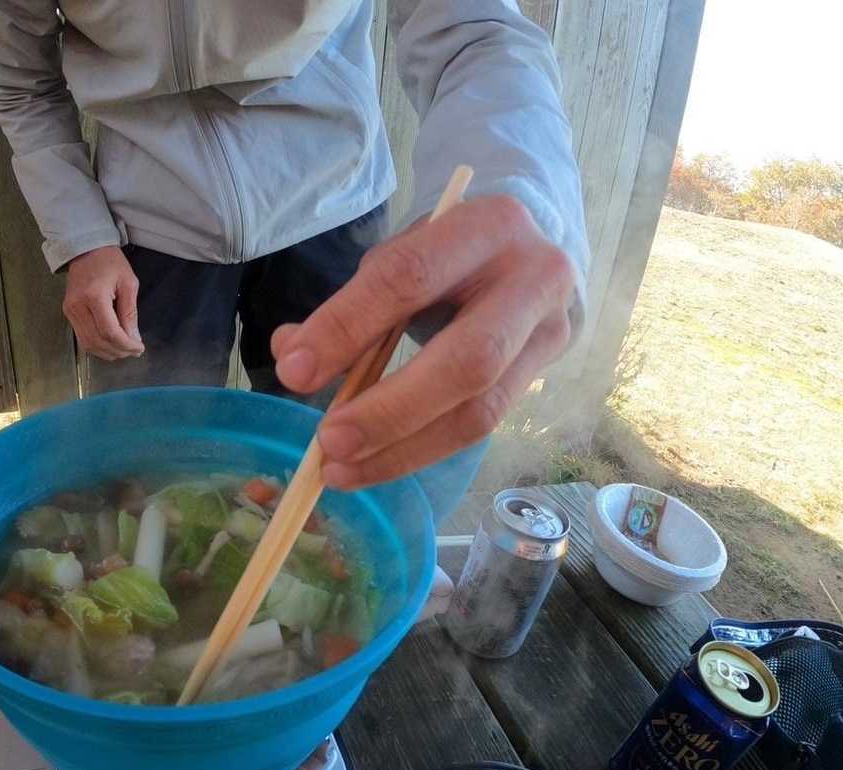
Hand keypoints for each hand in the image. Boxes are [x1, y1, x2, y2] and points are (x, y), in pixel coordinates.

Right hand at [63, 246, 143, 359]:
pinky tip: (110, 345)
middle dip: (119, 351)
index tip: (139, 348)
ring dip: (108, 352)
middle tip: (134, 350)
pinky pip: (82, 338)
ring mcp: (70, 311)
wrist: (86, 250)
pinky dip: (97, 346)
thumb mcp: (128, 283)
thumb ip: (130, 313)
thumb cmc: (109, 262)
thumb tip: (133, 338)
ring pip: (88, 344)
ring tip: (123, 349)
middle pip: (98, 341)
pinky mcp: (68, 313)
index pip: (110, 332)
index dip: (126, 345)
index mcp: (94, 296)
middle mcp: (78, 306)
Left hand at [272, 195, 574, 488]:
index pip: (411, 279)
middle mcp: (535, 279)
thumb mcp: (400, 260)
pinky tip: (372, 466)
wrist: (528, 260)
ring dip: (401, 449)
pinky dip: (417, 453)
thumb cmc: (449, 258)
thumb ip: (350, 306)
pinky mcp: (542, 378)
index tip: (294, 372)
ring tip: (338, 469)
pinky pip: (479, 429)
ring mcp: (548, 334)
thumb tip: (293, 356)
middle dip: (388, 410)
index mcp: (488, 226)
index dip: (348, 327)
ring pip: (478, 411)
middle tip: (328, 440)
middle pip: (467, 360)